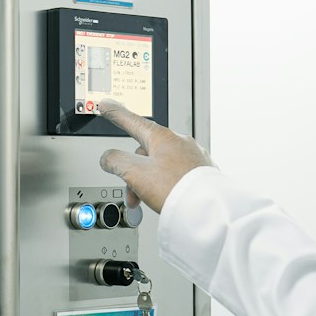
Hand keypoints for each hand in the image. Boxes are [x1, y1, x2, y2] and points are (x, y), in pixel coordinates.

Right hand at [96, 99, 210, 212]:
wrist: (208, 210)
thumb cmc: (176, 189)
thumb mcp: (135, 173)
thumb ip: (116, 161)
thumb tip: (108, 158)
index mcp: (162, 137)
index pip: (132, 121)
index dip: (116, 114)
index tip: (107, 105)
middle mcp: (179, 142)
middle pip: (145, 151)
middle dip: (134, 172)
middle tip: (131, 192)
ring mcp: (192, 156)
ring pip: (160, 164)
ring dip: (148, 182)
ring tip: (149, 200)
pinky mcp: (201, 171)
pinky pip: (175, 173)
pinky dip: (166, 184)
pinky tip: (167, 197)